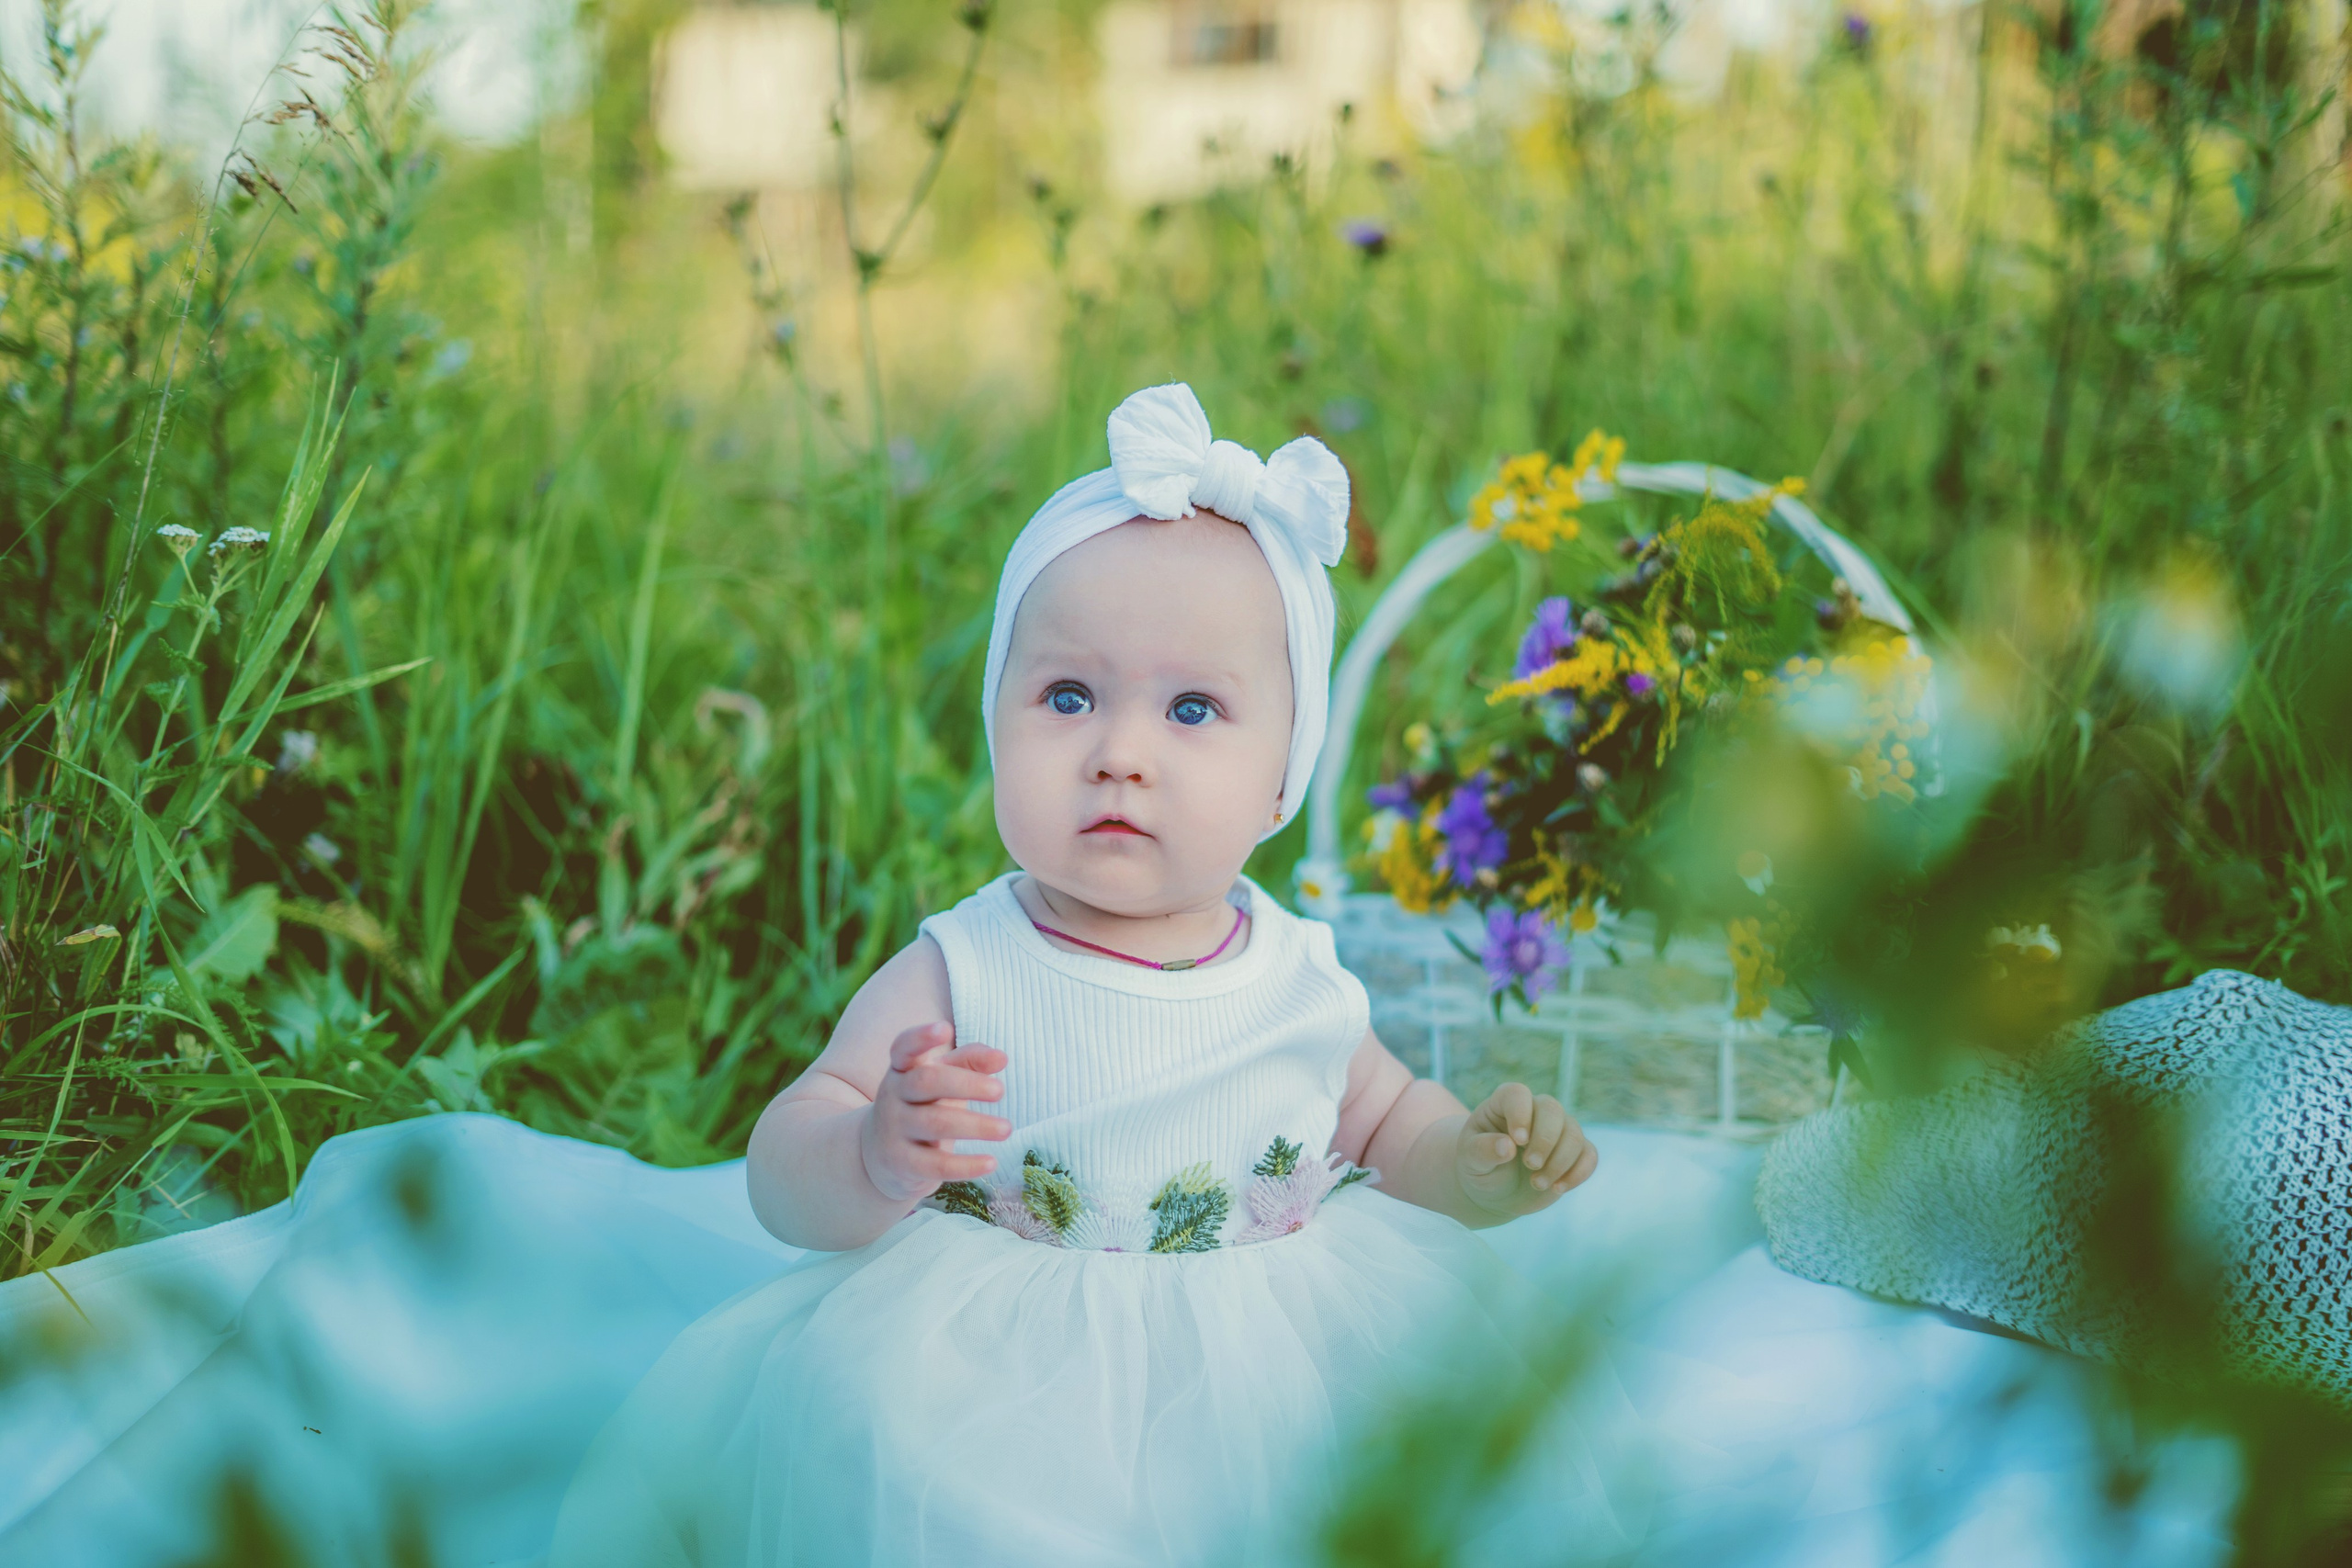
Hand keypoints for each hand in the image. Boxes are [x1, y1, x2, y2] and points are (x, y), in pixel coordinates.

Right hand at [859, 1022, 1009, 1204]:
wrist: (881, 1154)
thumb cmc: (922, 1105)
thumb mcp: (940, 1079)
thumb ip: (970, 1062)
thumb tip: (1001, 1058)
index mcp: (903, 1069)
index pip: (904, 1047)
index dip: (921, 1037)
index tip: (945, 1029)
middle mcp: (893, 1095)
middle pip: (927, 1082)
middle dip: (966, 1084)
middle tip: (1000, 1091)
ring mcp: (894, 1130)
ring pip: (936, 1124)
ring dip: (976, 1126)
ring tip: (1006, 1129)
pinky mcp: (901, 1163)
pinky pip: (935, 1165)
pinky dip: (965, 1166)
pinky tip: (991, 1162)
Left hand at [1455, 1082, 1596, 1218]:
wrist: (1495, 1191)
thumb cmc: (1479, 1168)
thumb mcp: (1470, 1161)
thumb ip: (1483, 1151)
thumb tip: (1507, 1146)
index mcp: (1504, 1104)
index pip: (1518, 1094)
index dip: (1521, 1114)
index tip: (1517, 1141)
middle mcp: (1534, 1111)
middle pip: (1552, 1110)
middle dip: (1545, 1140)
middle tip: (1531, 1165)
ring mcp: (1557, 1130)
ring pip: (1574, 1133)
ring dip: (1559, 1162)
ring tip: (1537, 1184)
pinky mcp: (1575, 1152)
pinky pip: (1589, 1155)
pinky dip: (1578, 1173)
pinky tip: (1558, 1188)